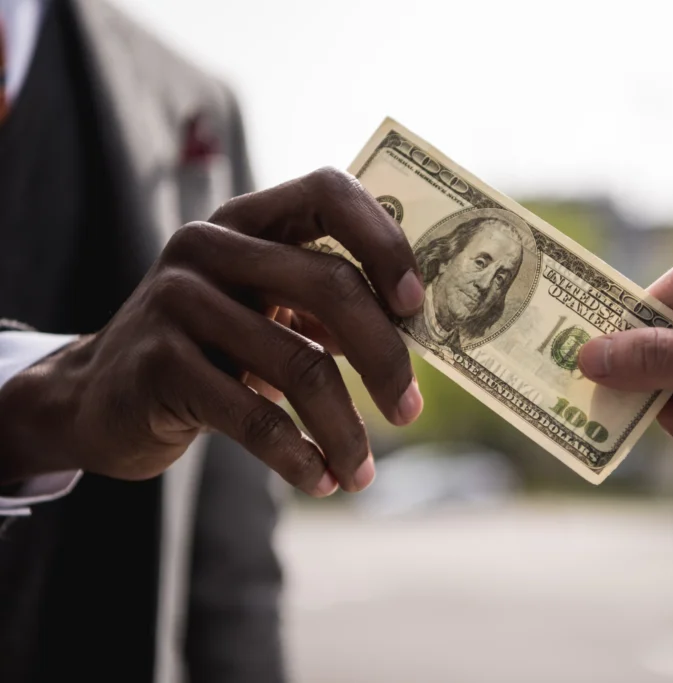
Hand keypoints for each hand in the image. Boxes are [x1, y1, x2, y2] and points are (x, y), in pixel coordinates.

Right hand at [0, 168, 423, 494]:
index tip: (416, 305)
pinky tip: (321, 480)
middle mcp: (209, 246)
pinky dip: (300, 457)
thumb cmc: (212, 349)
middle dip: (385, 357)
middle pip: (330, 285)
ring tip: (362, 472)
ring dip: (345, 430)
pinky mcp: (159, 363)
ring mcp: (178, 301)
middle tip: (409, 410)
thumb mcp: (264, 310)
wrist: (102, 396)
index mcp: (247, 220)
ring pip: (300, 365)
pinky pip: (254, 416)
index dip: (384, 241)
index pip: (329, 193)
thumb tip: (416, 331)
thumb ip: (325, 305)